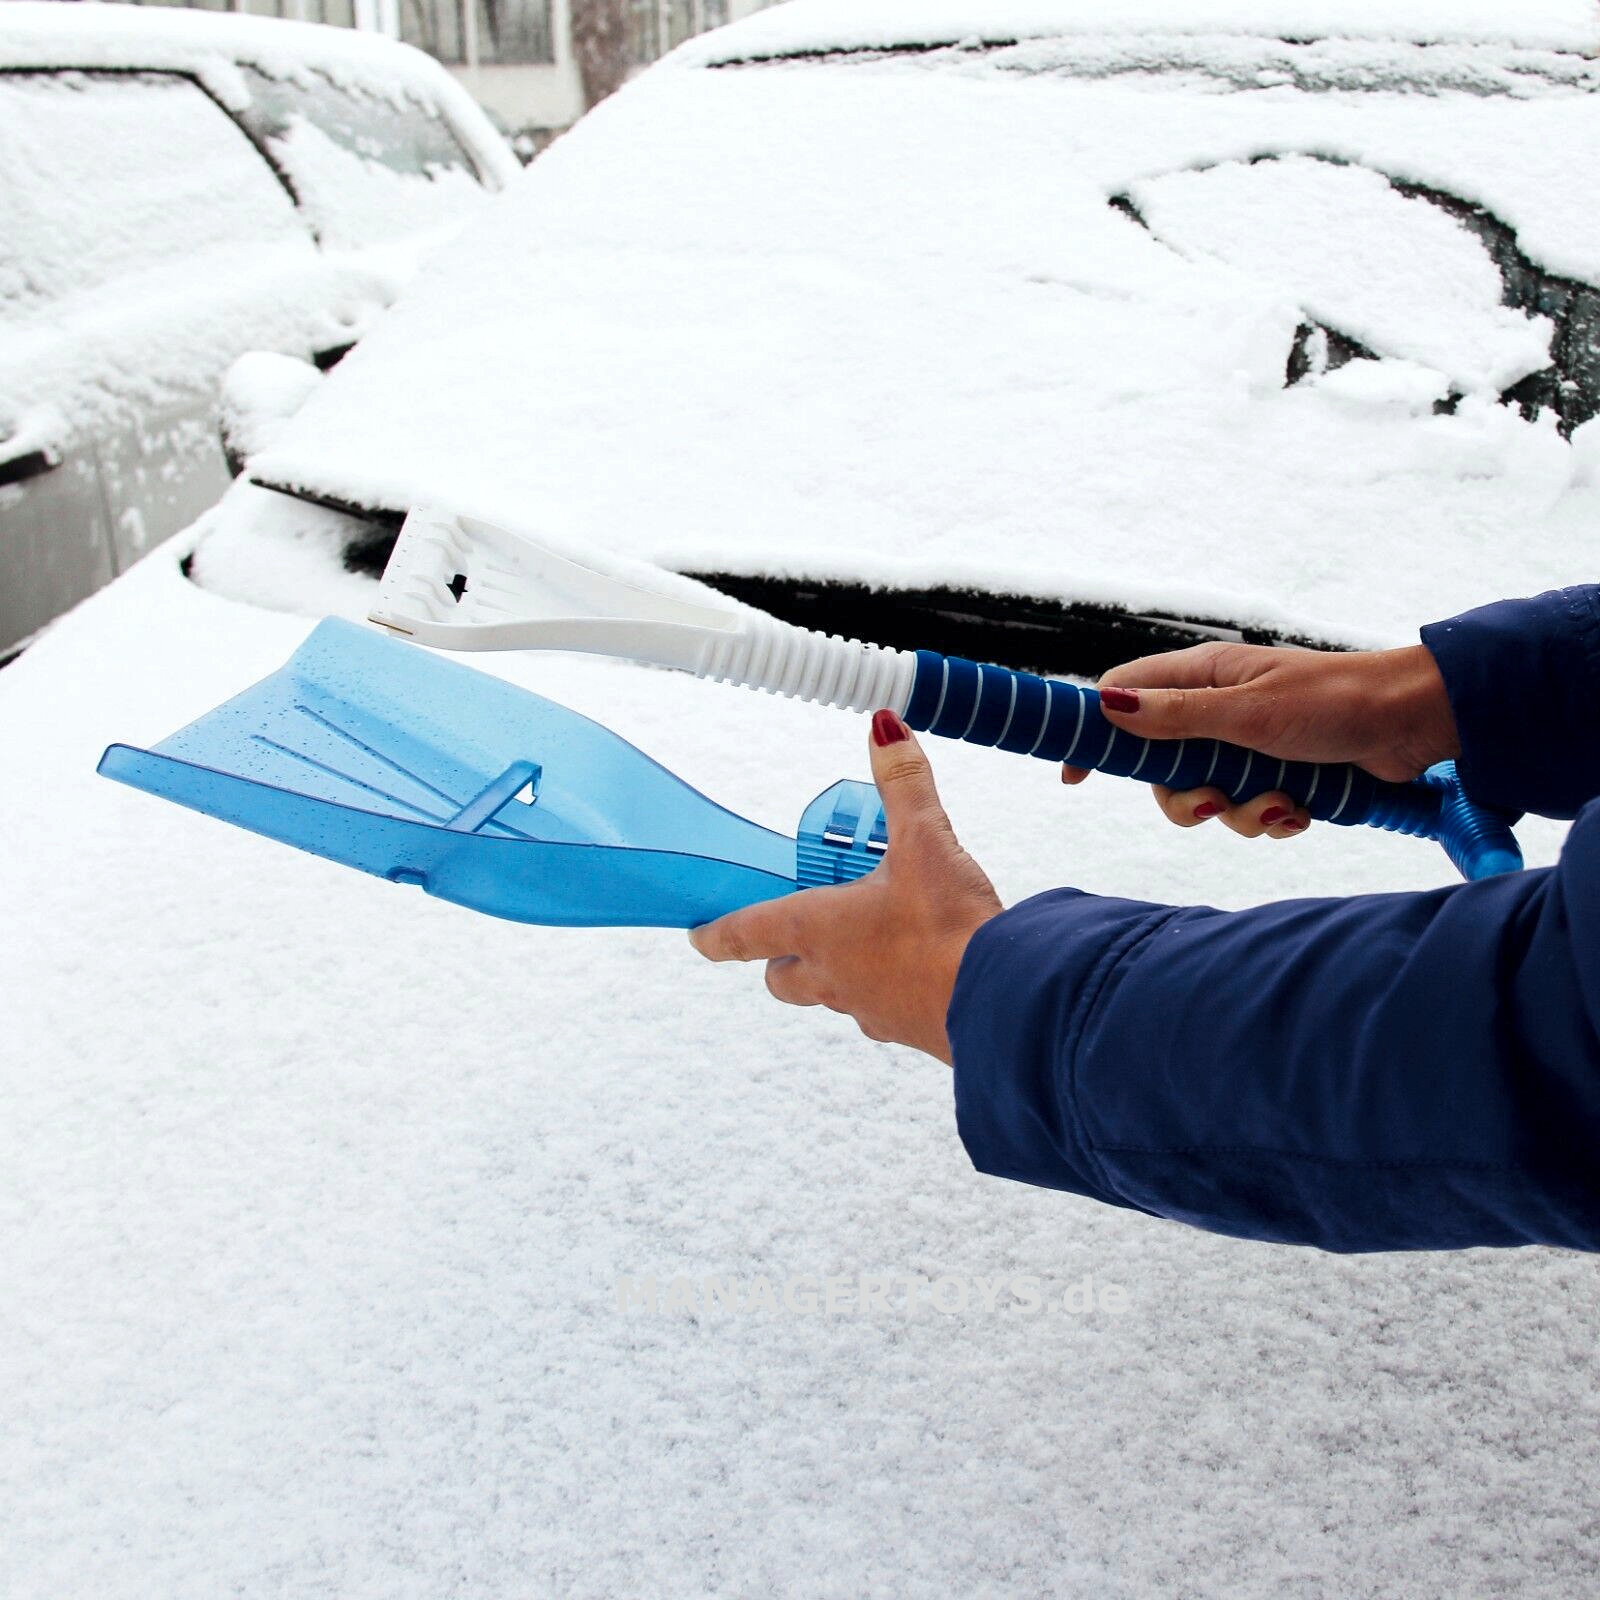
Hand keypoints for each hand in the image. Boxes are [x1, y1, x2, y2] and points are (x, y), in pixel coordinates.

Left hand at [688, 710, 1001, 1062]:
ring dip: (835, 973)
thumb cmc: (948, 926)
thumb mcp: (926, 840)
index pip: (747, 934)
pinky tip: (914, 971)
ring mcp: (867, 1009)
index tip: (699, 938)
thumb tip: (885, 728)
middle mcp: (832, 975)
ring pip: (830, 995)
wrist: (999, 1000)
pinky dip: (883, 991)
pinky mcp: (905, 1031)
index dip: (717, 935)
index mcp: (819, 929)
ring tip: (867, 942)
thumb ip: (902, 782)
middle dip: (780, 960)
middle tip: (794, 935)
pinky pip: (878, 1012)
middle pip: (782, 979)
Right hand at [1062, 641, 1459, 838]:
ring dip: (1240, 812)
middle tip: (1210, 804)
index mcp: (1205, 676)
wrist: (1417, 725)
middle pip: (1163, 766)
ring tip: (1281, 806)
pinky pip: (1250, 809)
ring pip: (1208, 795)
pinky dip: (1272, 817)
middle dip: (1186, 797)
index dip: (1096, 732)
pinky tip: (1303, 810)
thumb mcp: (1248, 712)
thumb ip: (1176, 715)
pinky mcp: (1280, 773)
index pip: (1126, 695)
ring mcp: (1249, 743)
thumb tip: (1107, 705)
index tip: (1076, 775)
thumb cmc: (1337, 701)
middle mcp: (1220, 708)